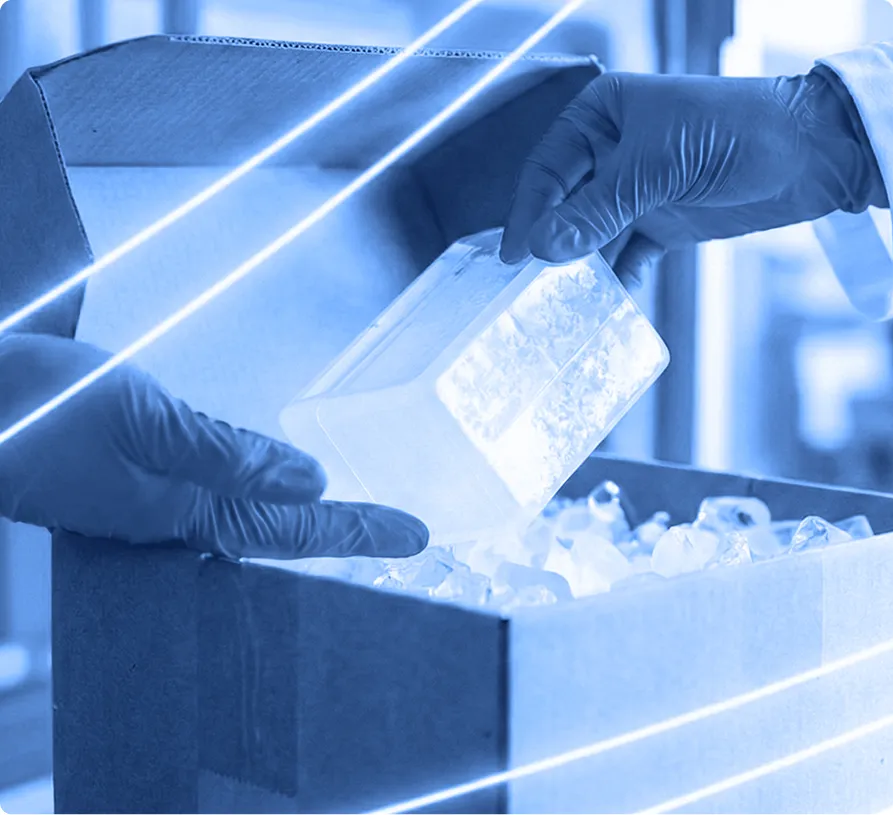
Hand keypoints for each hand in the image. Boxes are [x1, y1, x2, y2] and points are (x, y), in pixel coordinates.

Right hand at [0, 333, 428, 559]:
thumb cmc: (39, 411)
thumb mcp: (144, 420)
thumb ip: (226, 456)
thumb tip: (308, 482)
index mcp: (186, 509)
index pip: (294, 530)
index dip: (359, 531)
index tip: (416, 538)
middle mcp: (176, 517)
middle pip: (281, 532)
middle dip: (344, 533)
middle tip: (399, 532)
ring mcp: (153, 502)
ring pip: (251, 517)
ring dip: (307, 519)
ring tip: (352, 519)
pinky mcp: (131, 481)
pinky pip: (216, 495)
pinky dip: (260, 494)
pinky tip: (269, 492)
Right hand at [501, 68, 885, 287]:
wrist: (812, 153)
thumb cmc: (734, 131)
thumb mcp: (657, 165)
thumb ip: (598, 208)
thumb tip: (542, 247)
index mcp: (601, 117)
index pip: (547, 167)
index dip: (528, 210)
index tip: (514, 254)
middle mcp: (612, 152)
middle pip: (563, 203)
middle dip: (550, 242)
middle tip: (528, 284)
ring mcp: (636, 190)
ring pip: (591, 234)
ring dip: (580, 266)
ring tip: (560, 301)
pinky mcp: (662, 222)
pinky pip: (627, 256)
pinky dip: (618, 279)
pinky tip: (608, 302)